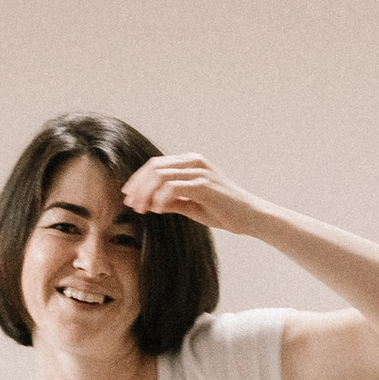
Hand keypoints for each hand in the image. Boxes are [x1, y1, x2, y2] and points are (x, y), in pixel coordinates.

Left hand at [120, 152, 259, 235]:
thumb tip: (147, 203)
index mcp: (191, 162)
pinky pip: (173, 187)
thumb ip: (171, 200)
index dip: (138, 179)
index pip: (156, 164)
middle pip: (154, 167)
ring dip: (146, 193)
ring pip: (160, 176)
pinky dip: (161, 199)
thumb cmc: (223, 211)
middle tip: (130, 204)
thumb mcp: (191, 204)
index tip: (127, 196)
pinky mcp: (204, 184)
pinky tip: (158, 210)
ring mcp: (200, 171)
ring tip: (141, 209)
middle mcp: (195, 162)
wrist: (250, 217)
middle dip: (138, 186)